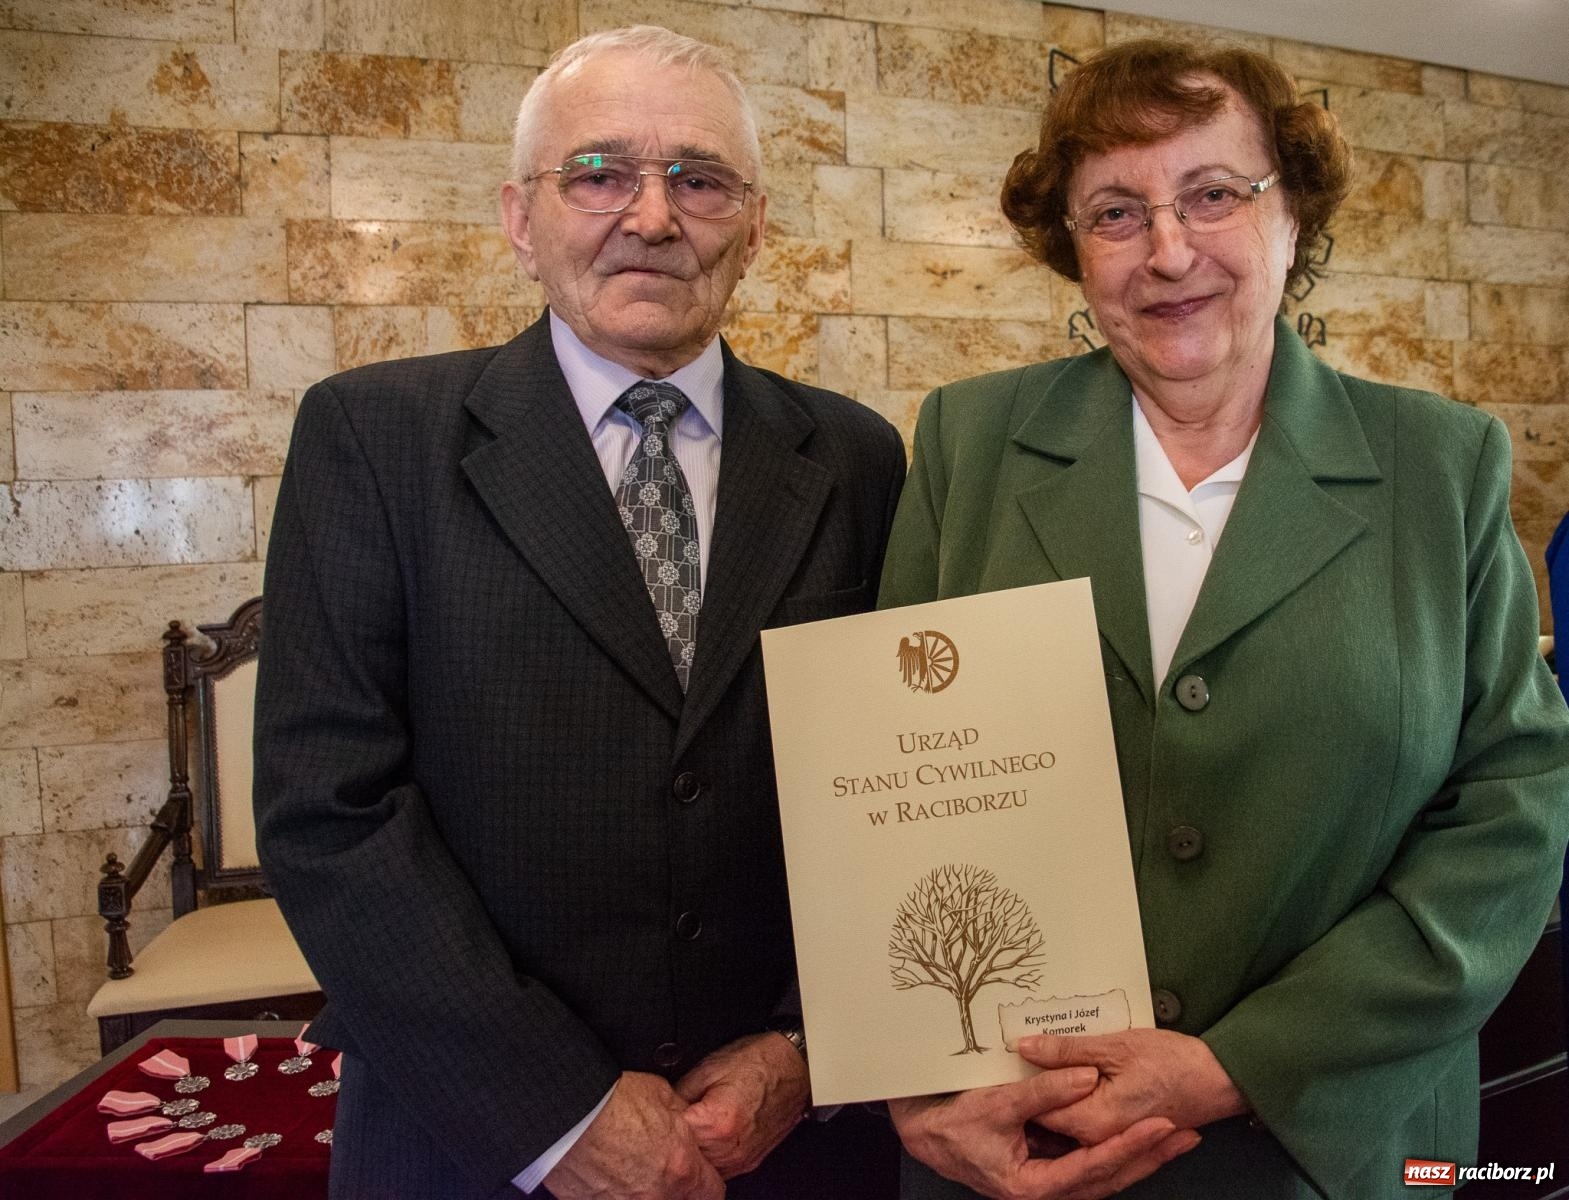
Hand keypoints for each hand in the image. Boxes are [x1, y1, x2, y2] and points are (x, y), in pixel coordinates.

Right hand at [543, 1072, 723, 1199]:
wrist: (567, 1111)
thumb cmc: (612, 1100)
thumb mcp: (663, 1095)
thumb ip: (681, 1120)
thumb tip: (686, 1122)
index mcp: (682, 1168)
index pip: (713, 1193)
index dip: (707, 1180)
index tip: (700, 1173)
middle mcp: (657, 1196)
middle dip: (675, 1188)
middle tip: (660, 1165)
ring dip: (643, 1191)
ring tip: (629, 1167)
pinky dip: (613, 1192)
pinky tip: (605, 1173)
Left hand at [674, 1032, 809, 1177]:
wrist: (795, 1066)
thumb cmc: (758, 1062)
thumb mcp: (708, 1068)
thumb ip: (679, 1094)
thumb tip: (663, 1110)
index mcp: (717, 1125)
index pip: (672, 1138)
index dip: (662, 1124)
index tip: (660, 1114)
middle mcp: (730, 1149)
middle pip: (686, 1159)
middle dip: (676, 1142)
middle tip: (671, 1122)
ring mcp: (741, 1160)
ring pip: (702, 1170)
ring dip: (693, 1153)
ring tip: (691, 1129)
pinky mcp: (750, 1162)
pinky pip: (720, 1169)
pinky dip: (709, 1157)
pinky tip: (707, 1137)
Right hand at [889, 1071, 1198, 1199]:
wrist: (928, 1134)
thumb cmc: (954, 1123)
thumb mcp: (996, 1102)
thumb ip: (1043, 1092)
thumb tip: (1086, 1078)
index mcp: (1034, 1186)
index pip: (1093, 1168)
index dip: (1130, 1146)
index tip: (1160, 1126)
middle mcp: (1047, 1192)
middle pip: (1110, 1178)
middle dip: (1150, 1156)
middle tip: (1186, 1134)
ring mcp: (1051, 1183)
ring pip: (1106, 1174)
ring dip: (1141, 1154)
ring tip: (1176, 1135)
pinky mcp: (1051, 1169)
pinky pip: (1093, 1163)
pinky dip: (1119, 1149)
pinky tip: (1140, 1135)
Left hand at [1021, 1030, 1245, 1145]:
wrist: (1220, 1080)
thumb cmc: (1172, 1062)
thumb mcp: (1114, 1046)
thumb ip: (1066, 1051)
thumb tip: (1024, 1047)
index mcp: (1092, 1122)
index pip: (1038, 1110)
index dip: (1023, 1085)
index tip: (1009, 1060)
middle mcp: (1099, 1139)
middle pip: (1051, 1120)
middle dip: (1036, 1093)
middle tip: (1020, 1059)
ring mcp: (1112, 1139)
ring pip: (1069, 1121)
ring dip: (1056, 1097)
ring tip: (1044, 1065)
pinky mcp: (1121, 1132)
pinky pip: (1088, 1122)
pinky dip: (1076, 1101)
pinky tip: (1072, 1077)